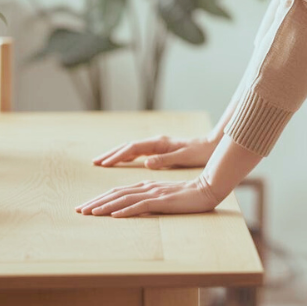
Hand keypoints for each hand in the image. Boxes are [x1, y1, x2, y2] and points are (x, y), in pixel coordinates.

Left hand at [75, 177, 218, 217]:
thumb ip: (148, 199)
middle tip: (79, 210)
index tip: (85, 207)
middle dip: (95, 202)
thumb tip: (131, 208)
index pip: (117, 192)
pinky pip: (140, 205)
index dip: (100, 199)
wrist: (208, 188)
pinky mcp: (162, 200)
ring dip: (105, 206)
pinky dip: (126, 210)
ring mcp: (154, 193)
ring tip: (90, 213)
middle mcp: (146, 187)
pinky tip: (114, 215)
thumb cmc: (187, 195)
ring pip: (123, 199)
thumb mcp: (164, 197)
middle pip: (115, 194)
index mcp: (146, 186)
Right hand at [92, 135, 217, 168]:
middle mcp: (156, 142)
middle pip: (128, 146)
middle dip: (111, 154)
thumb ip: (165, 159)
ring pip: (132, 148)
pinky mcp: (160, 149)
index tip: (104, 163)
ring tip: (103, 162)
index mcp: (159, 143)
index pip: (132, 148)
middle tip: (95, 162)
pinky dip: (127, 156)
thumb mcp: (184, 157)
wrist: (211, 146)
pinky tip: (123, 161)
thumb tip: (147, 162)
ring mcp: (157, 145)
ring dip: (117, 154)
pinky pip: (139, 152)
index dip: (117, 156)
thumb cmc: (200, 153)